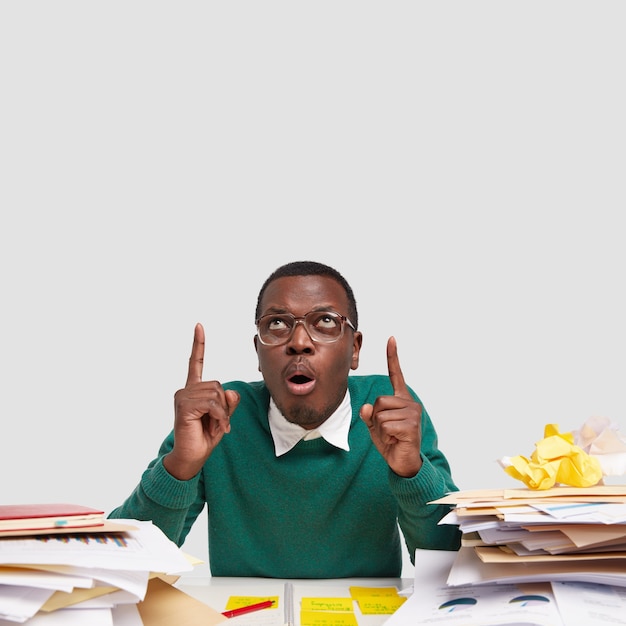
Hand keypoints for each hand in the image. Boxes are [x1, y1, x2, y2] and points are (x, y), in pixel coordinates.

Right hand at [164, 323, 239, 480]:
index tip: (199, 325)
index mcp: (194, 390)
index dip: (198, 344)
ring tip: (214, 425)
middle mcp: (186, 390)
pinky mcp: (183, 405)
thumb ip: (229, 402)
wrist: (192, 458)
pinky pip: (212, 403)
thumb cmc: (205, 437)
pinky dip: (220, 417)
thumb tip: (230, 391)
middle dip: (224, 405)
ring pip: (216, 394)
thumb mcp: (223, 417)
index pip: (196, 362)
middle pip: (218, 384)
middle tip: (217, 421)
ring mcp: (182, 397)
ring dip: (222, 413)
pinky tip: (217, 428)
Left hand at [360, 336, 422, 477]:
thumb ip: (369, 414)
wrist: (403, 463)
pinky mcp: (412, 425)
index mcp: (401, 400)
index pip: (396, 375)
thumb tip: (366, 407)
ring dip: (380, 429)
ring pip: (380, 414)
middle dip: (376, 417)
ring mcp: (413, 413)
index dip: (392, 357)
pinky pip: (385, 425)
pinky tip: (396, 441)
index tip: (391, 338)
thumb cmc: (391, 443)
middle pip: (378, 400)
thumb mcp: (374, 426)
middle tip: (387, 431)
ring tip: (392, 437)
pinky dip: (385, 436)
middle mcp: (410, 403)